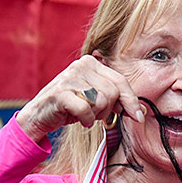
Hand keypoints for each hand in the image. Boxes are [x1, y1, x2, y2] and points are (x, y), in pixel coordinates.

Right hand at [16, 54, 143, 143]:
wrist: (39, 115)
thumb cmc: (72, 107)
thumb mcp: (96, 99)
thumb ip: (117, 99)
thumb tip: (142, 111)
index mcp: (92, 62)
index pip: (121, 81)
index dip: (132, 101)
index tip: (139, 117)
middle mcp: (81, 65)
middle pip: (113, 92)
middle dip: (109, 110)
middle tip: (97, 115)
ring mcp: (69, 77)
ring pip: (101, 101)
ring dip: (96, 115)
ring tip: (85, 115)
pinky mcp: (60, 92)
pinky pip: (86, 109)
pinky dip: (86, 120)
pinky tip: (79, 120)